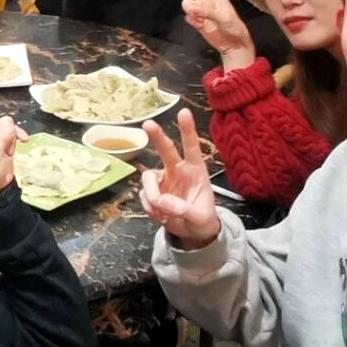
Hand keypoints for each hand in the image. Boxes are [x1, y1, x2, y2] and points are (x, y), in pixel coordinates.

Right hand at [138, 109, 218, 248]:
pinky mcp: (152, 192)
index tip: (183, 112)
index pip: (191, 147)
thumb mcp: (200, 218)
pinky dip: (150, 208)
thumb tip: (162, 201)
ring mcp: (163, 181)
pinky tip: (161, 216)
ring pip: (148, 178)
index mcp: (196, 170)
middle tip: (148, 124)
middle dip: (157, 136)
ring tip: (163, 212)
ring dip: (152, 195)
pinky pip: (144, 196)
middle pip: (165, 149)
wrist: (192, 233)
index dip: (187, 129)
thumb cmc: (202, 220)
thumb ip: (184, 210)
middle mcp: (177, 171)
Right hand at [174, 0, 255, 68]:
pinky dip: (193, 21)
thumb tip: (189, 6)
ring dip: (191, 9)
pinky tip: (201, 25)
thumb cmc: (233, 27)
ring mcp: (199, 10)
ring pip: (186, 3)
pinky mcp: (196, 22)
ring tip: (201, 18)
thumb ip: (207, 10)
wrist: (232, 45)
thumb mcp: (224, 17)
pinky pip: (188, 17)